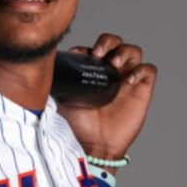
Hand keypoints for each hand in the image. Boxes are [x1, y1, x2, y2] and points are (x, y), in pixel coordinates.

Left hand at [56, 34, 157, 165]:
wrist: (92, 144)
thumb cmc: (75, 123)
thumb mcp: (59, 98)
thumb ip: (53, 83)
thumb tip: (37, 68)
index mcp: (90, 70)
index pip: (92, 48)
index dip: (87, 47)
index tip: (78, 55)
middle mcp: (109, 71)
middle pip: (115, 43)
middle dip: (108, 41)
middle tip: (99, 53)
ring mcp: (126, 79)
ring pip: (134, 51)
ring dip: (125, 51)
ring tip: (113, 64)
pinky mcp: (141, 90)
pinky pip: (149, 70)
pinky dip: (141, 70)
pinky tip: (128, 79)